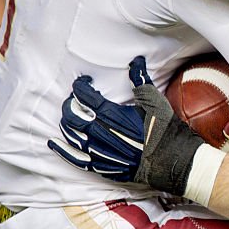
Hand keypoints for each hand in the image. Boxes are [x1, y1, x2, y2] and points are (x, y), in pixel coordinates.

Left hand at [48, 57, 206, 196]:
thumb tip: (136, 61)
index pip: (85, 96)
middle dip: (69, 104)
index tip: (84, 82)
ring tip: (68, 116)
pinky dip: (63, 150)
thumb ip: (141, 80)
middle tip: (74, 99)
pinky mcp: (103, 167)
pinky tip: (55, 143)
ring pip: (72, 135)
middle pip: (72, 115)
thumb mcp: (155, 101)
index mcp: (112, 115)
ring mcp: (101, 152)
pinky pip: (76, 159)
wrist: (174, 161)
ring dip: (66, 123)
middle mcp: (102, 133)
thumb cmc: (165, 130)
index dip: (80, 86)